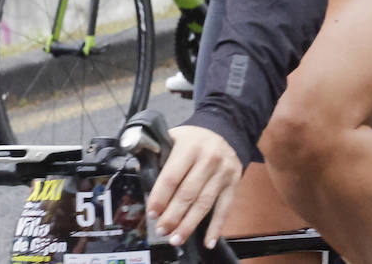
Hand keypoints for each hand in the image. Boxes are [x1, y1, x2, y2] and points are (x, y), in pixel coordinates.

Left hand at [145, 125, 240, 248]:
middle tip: (162, 230)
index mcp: (189, 147)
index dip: (160, 197)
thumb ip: (156, 152)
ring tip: (177, 238)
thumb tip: (138, 169)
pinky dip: (216, 227)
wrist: (225, 131)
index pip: (172, 176)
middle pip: (188, 193)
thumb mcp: (174, 137)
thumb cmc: (194, 139)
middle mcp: (208, 158)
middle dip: (173, 215)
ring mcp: (223, 172)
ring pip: (204, 203)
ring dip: (189, 224)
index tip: (153, 213)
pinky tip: (208, 241)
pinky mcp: (233, 182)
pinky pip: (224, 208)